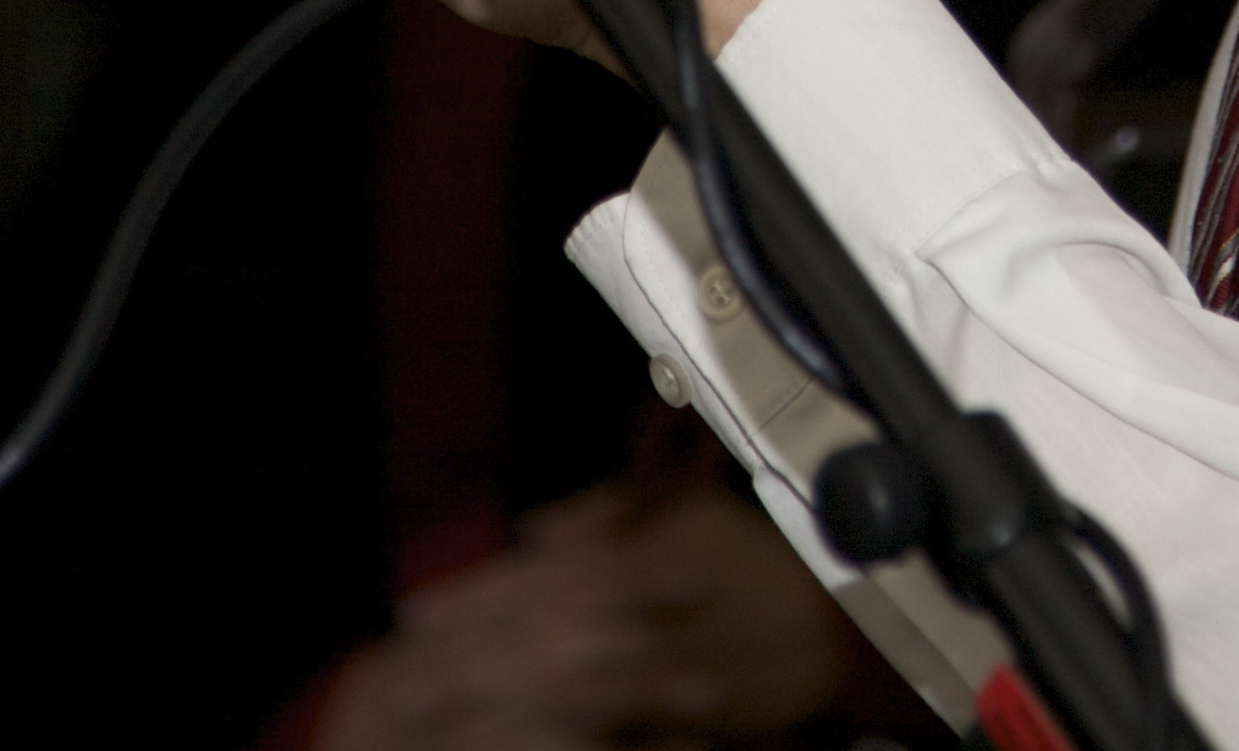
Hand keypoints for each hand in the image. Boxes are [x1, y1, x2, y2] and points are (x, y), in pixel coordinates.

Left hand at [320, 482, 853, 750]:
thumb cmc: (755, 558)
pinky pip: (605, 704)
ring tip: (438, 714)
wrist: (836, 605)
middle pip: (532, 619)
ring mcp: (654, 637)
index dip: (472, 590)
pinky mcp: (679, 685)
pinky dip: (557, 718)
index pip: (532, 567)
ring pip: (557, 666)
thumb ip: (605, 511)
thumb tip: (533, 525)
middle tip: (402, 680)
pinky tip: (515, 733)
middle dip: (464, 652)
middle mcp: (631, 582)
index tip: (414, 613)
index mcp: (626, 539)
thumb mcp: (681, 511)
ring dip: (494, 692)